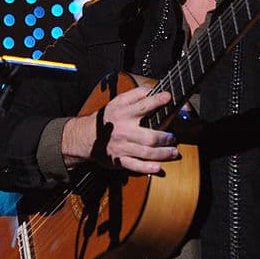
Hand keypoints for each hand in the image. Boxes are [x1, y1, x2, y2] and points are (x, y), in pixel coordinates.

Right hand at [62, 86, 178, 174]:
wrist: (86, 137)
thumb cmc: (106, 119)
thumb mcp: (117, 102)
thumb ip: (134, 95)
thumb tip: (151, 90)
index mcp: (123, 114)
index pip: (142, 106)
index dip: (156, 101)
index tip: (168, 97)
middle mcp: (124, 131)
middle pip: (149, 137)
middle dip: (165, 138)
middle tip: (173, 137)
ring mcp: (122, 147)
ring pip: (146, 152)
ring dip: (163, 153)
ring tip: (174, 152)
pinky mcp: (120, 160)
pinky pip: (135, 166)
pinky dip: (147, 168)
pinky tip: (158, 167)